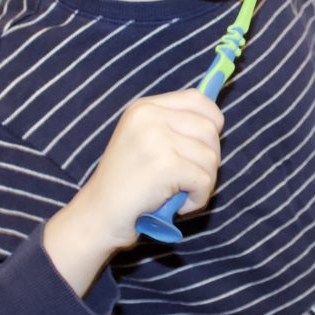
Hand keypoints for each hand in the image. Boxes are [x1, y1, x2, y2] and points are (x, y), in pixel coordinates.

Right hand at [44, 90, 222, 291]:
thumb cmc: (127, 186)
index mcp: (144, 108)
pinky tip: (176, 205)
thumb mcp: (144, 142)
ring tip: (176, 193)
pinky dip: (197, 199)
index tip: (205, 145)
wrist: (98, 215)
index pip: (198, 99)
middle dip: (208, 159)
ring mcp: (157, 138)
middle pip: (210, 129)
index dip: (211, 122)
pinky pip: (205, 181)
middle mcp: (150, 116)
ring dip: (202, 183)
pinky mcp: (165, 164)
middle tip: (186, 179)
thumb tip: (216, 122)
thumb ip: (174, 128)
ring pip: (211, 157)